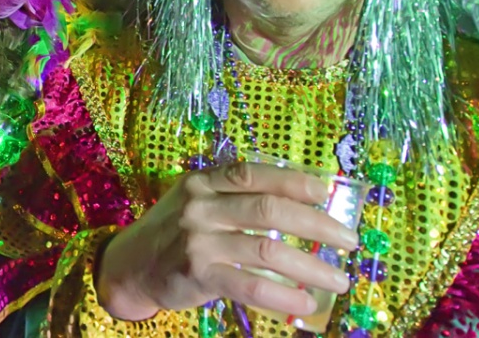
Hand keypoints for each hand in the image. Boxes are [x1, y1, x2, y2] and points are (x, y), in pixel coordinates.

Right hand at [95, 162, 357, 320]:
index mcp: (203, 182)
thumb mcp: (195, 201)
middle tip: (348, 240)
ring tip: (338, 280)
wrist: (131, 266)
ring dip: (311, 267)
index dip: (294, 180)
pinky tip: (305, 303)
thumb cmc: (174, 231)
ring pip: (267, 249)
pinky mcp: (198, 273)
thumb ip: (232, 196)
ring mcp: (199, 240)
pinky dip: (284, 296)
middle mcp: (201, 206)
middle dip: (317, 225)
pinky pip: (251, 285)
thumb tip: (296, 200)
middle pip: (269, 208)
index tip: (326, 191)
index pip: (254, 173)